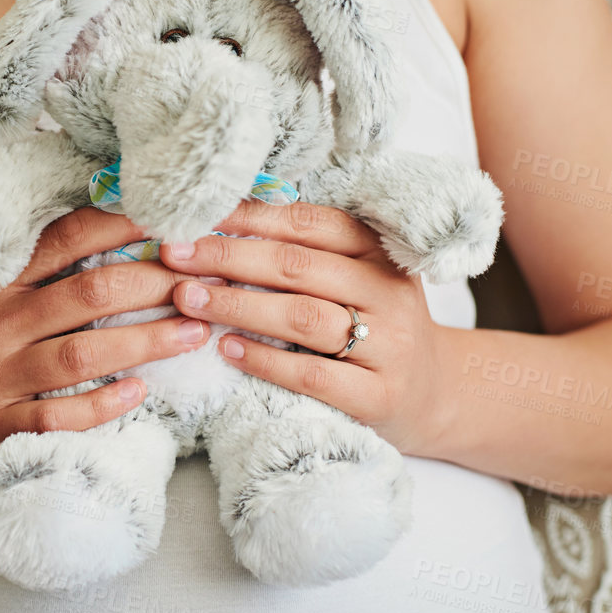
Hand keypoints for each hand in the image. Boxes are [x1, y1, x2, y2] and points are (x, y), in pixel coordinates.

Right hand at [0, 206, 212, 472]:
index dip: (125, 221)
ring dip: (147, 341)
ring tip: (196, 331)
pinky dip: (103, 406)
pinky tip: (141, 393)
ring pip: (84, 355)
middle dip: (155, 282)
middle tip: (206, 276)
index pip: (67, 236)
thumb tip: (85, 218)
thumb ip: (15, 260)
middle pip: (89, 293)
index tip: (175, 213)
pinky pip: (57, 418)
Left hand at [157, 199, 448, 456]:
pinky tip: (228, 350)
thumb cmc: (377, 329)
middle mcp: (389, 293)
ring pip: (304, 317)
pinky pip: (313, 375)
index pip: (309, 223)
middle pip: (298, 266)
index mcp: (380, 253)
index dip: (249, 217)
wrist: (436, 397)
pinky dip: (266, 360)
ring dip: (238, 306)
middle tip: (175, 255)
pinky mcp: (379, 396)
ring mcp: (389, 346)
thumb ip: (307, 253)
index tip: (195, 215)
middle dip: (228, 257)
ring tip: (189, 299)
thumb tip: (221, 225)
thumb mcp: (358, 280)